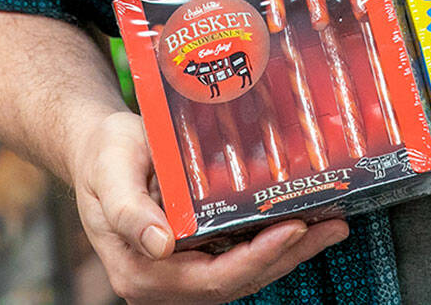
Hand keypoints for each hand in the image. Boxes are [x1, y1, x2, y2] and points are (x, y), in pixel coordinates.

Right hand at [72, 108, 347, 303]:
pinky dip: (274, 243)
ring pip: (245, 273)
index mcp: (141, 270)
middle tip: (331, 225)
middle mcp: (164, 281)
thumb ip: (128, 211)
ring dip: (290, 253)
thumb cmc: (104, 155)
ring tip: (332, 225)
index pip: (211, 278)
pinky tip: (305, 222)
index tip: (292, 229)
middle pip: (237, 280)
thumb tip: (160, 247)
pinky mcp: (196, 255)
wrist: (98, 150)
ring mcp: (181, 272)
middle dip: (287, 255)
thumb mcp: (111, 172)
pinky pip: (240, 257)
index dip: (256, 259)